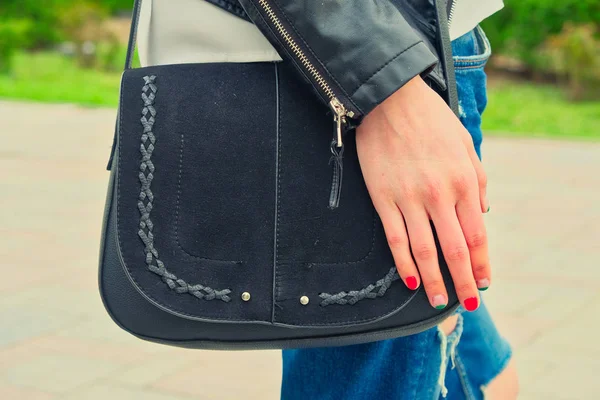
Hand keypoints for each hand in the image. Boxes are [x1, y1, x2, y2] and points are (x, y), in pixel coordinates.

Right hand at [356, 75, 489, 310]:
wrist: (390, 99)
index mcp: (464, 181)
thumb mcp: (465, 143)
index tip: (484, 282)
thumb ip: (478, 180)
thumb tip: (481, 215)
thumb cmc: (431, 120)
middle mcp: (439, 195)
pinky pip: (395, 238)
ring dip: (433, 280)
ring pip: (424, 250)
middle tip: (467, 303)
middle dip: (464, 281)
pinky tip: (410, 279)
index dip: (482, 263)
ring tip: (439, 300)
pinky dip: (404, 263)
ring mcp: (409, 199)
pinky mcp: (383, 198)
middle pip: (454, 250)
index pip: (476, 234)